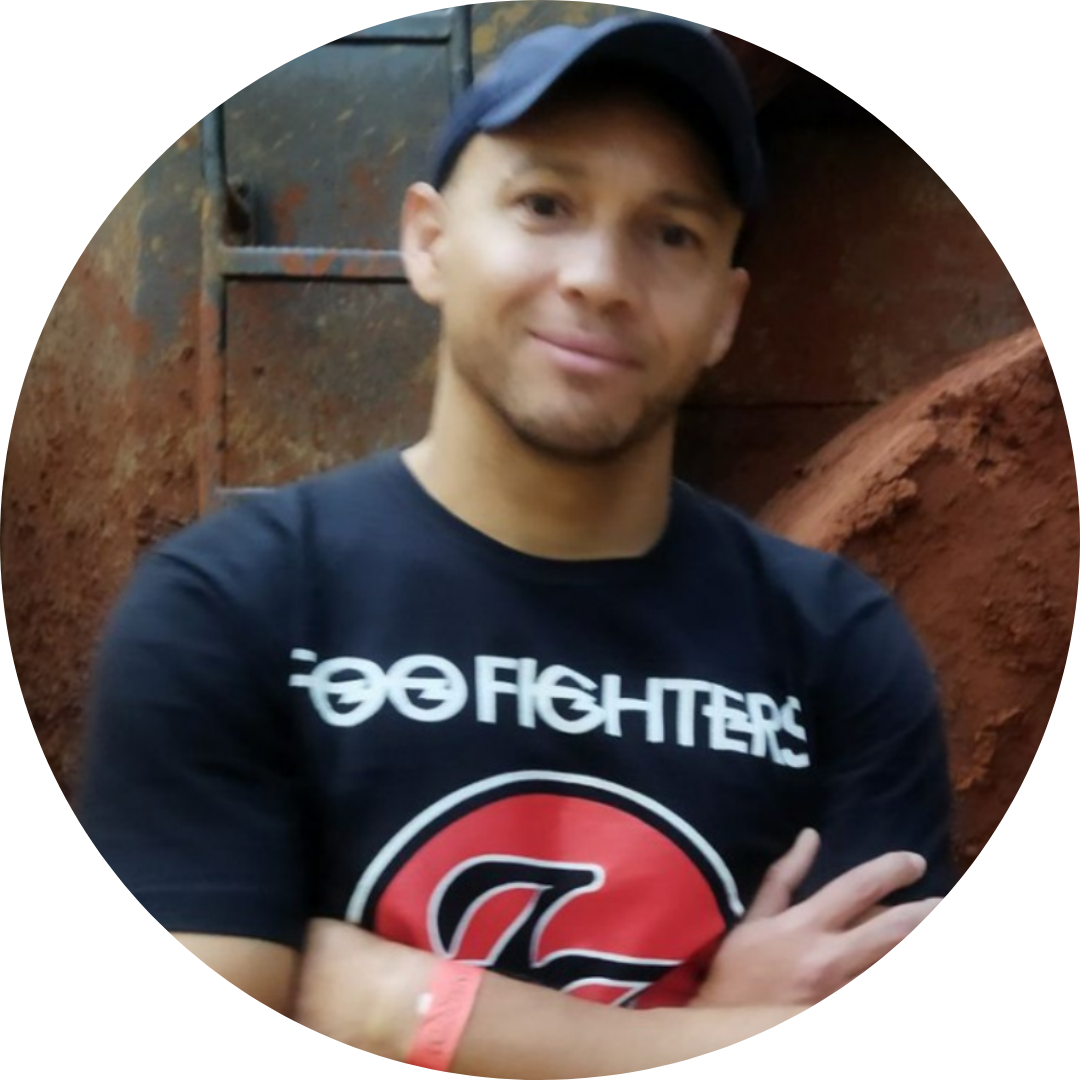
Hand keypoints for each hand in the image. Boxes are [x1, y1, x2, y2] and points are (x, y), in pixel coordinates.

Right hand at [691, 829, 941, 1007]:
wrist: (726, 1033)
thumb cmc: (737, 972)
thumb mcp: (754, 920)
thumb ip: (784, 878)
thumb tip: (810, 837)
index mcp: (804, 926)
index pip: (856, 888)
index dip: (891, 870)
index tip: (914, 863)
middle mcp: (829, 958)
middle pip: (892, 930)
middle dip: (926, 913)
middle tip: (943, 902)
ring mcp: (839, 992)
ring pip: (888, 959)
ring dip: (907, 940)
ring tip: (924, 925)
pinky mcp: (835, 1008)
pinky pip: (870, 981)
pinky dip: (881, 966)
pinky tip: (892, 954)